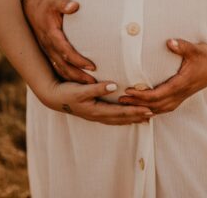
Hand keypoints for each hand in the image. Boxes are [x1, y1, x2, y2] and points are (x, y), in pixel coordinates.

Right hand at [22, 0, 96, 83]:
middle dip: (78, 76)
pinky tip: (77, 82)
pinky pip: (57, 68)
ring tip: (89, 86)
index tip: (92, 66)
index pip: (66, 51)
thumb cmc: (44, 5)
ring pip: (60, 69)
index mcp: (52, 35)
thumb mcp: (52, 2)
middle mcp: (49, 47)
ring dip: (74, 79)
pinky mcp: (48, 53)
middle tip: (94, 83)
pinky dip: (67, 76)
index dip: (79, 60)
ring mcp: (47, 51)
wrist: (27, 9)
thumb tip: (75, 5)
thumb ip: (63, 4)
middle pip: (64, 66)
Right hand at [39, 80, 153, 124]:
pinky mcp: (94, 112)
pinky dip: (123, 118)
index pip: (121, 112)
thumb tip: (113, 85)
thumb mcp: (81, 89)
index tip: (149, 109)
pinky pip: (113, 118)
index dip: (135, 111)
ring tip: (146, 118)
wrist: (53, 97)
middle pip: (122, 118)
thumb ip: (97, 88)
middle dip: (138, 116)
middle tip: (153, 114)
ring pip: (118, 120)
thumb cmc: (67, 91)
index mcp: (97, 110)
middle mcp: (98, 115)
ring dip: (132, 119)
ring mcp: (96, 115)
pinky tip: (128, 117)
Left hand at [118, 40, 206, 113]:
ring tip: (128, 104)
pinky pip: (166, 107)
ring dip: (144, 108)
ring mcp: (183, 96)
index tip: (128, 90)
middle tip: (120, 99)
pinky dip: (154, 109)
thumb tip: (169, 42)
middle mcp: (181, 93)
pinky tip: (145, 107)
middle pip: (156, 105)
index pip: (158, 94)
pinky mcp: (183, 95)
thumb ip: (182, 46)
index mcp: (182, 83)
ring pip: (161, 109)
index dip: (142, 95)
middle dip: (138, 103)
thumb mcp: (196, 49)